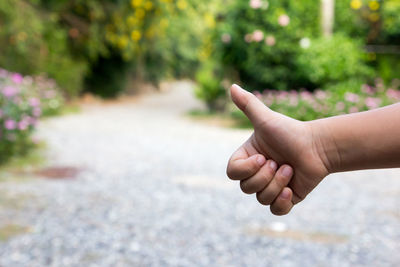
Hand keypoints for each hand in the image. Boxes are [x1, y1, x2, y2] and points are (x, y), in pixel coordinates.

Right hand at [226, 84, 329, 214]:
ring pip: (261, 198)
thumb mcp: (266, 119)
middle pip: (246, 188)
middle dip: (266, 176)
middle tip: (280, 162)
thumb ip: (248, 104)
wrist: (318, 146)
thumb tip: (232, 86)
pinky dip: (283, 202)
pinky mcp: (284, 199)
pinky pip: (275, 210)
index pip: (232, 173)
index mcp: (247, 158)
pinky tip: (292, 189)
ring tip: (291, 169)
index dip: (246, 169)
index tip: (263, 156)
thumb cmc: (291, 131)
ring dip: (278, 184)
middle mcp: (255, 174)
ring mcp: (269, 187)